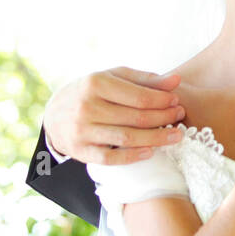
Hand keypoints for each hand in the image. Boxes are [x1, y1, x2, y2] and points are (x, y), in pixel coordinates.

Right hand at [42, 67, 185, 163]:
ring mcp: (82, 130)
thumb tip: (176, 81)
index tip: (177, 101)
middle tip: (180, 117)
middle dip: (164, 118)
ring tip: (176, 136)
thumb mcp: (113, 77)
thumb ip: (145, 79)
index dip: (162, 101)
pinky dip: (132, 157)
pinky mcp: (80, 150)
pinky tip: (151, 152)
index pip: (139, 96)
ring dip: (156, 138)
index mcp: (96, 84)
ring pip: (127, 138)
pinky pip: (111, 158)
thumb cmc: (92, 92)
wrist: (54, 113)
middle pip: (136, 118)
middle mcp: (87, 107)